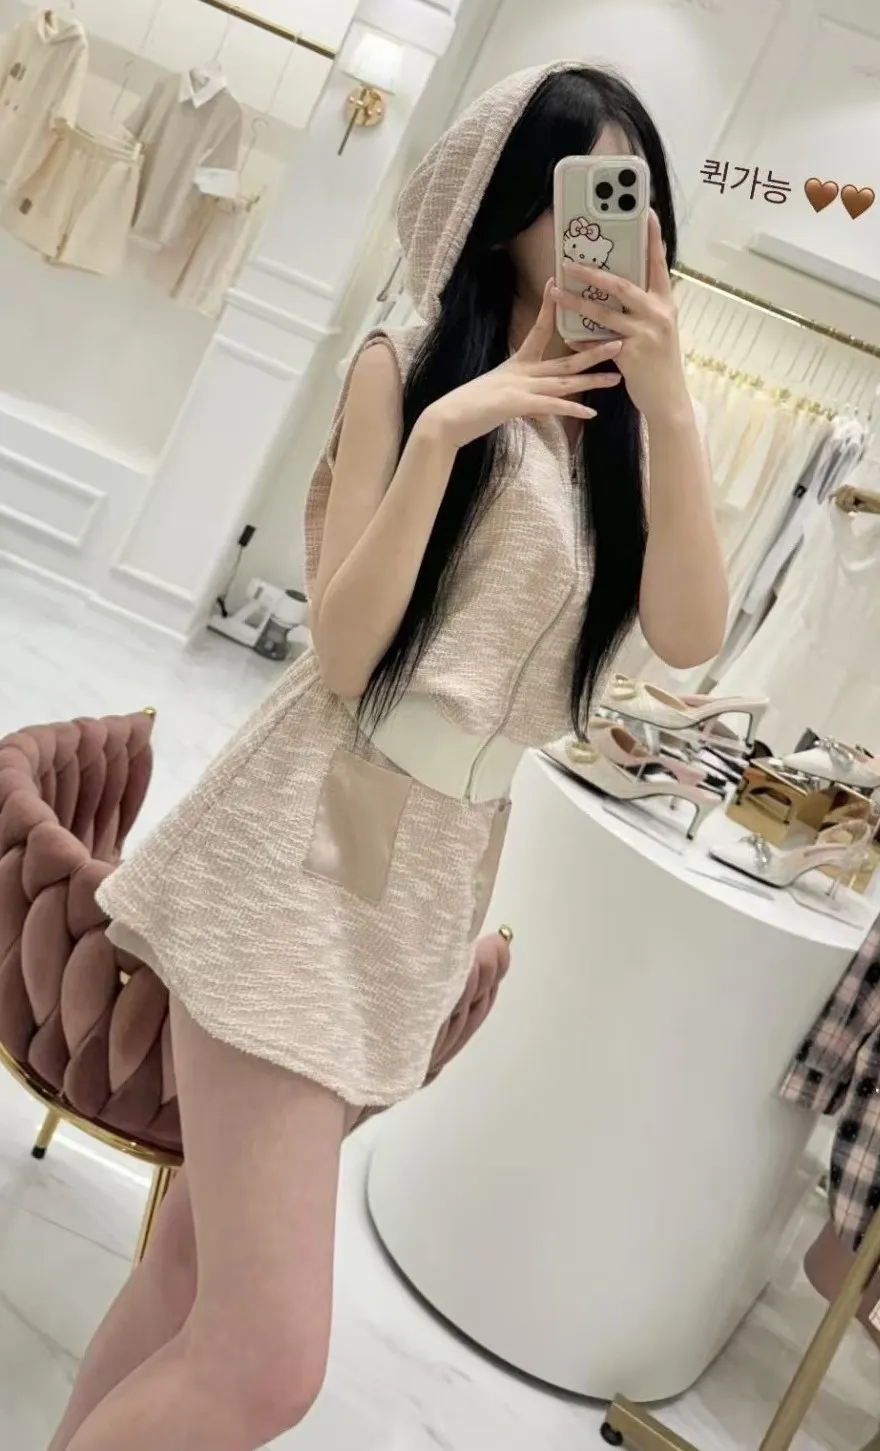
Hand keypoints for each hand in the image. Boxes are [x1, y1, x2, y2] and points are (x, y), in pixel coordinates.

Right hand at [423, 282, 622, 449]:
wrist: (447, 419)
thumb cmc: (471, 409)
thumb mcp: (503, 402)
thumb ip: (529, 403)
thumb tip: (545, 409)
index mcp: (517, 365)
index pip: (538, 331)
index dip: (548, 309)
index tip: (558, 287)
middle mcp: (522, 373)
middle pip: (564, 359)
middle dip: (594, 351)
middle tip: (620, 341)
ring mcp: (520, 387)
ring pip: (563, 380)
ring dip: (591, 378)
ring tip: (616, 376)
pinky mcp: (516, 404)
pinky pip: (550, 406)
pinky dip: (570, 408)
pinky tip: (590, 412)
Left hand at [552, 211, 687, 421]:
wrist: (668, 398)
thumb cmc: (660, 361)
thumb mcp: (660, 328)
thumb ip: (643, 307)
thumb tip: (617, 287)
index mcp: (665, 302)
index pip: (658, 262)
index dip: (652, 236)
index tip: (646, 211)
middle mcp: (658, 314)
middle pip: (621, 285)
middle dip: (592, 272)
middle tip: (568, 262)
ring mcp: (645, 334)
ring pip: (603, 313)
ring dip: (575, 302)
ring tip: (555, 292)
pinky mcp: (631, 355)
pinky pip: (598, 343)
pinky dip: (581, 339)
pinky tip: (567, 334)